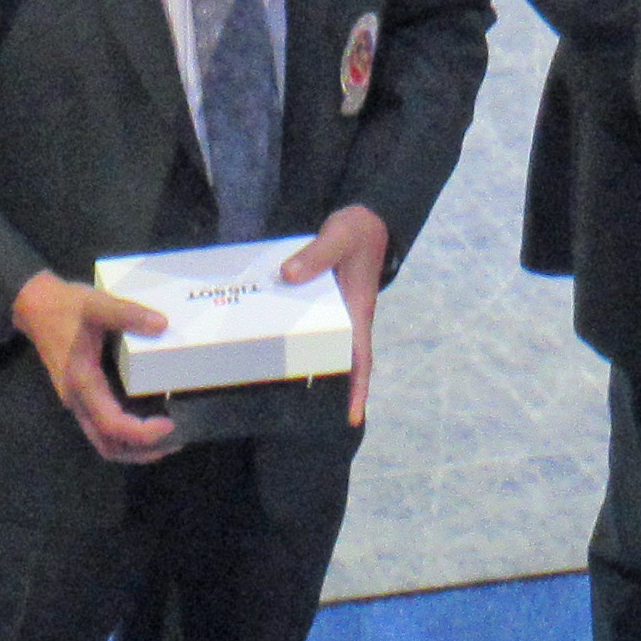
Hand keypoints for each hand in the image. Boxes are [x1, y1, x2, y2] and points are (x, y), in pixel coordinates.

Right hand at [9, 271, 181, 462]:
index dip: (142, 433)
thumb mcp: (97, 304)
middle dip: (142, 451)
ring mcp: (77, 401)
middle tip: (176, 441)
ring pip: (103, 442)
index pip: (111, 425)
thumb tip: (162, 324)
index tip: (170, 424)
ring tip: (167, 440)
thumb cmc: (65, 307)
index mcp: (82, 382)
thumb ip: (128, 313)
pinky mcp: (81, 397)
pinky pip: (102, 428)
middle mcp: (77, 400)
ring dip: (134, 448)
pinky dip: (126, 435)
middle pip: (108, 445)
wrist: (35, 306)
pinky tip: (148, 423)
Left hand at [274, 205, 391, 427]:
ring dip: (310, 368)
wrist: (367, 220)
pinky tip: (273, 347)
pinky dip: (296, 341)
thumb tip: (290, 276)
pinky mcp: (323, 303)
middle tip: (315, 420)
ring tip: (283, 392)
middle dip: (335, 391)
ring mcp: (336, 313)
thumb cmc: (357, 231)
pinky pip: (309, 329)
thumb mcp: (339, 235)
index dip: (357, 388)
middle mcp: (348, 319)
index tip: (353, 417)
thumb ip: (316, 254)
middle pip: (342, 363)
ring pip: (323, 348)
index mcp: (357, 311)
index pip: (361, 357)